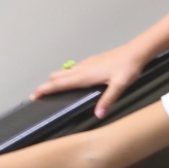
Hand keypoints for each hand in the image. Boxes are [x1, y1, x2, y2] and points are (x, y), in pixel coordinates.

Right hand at [30, 43, 149, 118]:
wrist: (135, 52)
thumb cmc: (127, 67)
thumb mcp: (119, 86)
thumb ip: (108, 100)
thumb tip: (98, 115)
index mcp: (84, 76)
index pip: (58, 83)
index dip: (44, 89)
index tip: (34, 96)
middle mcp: (82, 68)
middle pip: (56, 76)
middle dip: (46, 86)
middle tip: (40, 96)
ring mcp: (86, 64)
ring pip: (64, 72)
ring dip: (56, 80)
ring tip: (54, 91)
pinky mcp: (92, 62)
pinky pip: (73, 69)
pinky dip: (67, 76)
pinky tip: (74, 82)